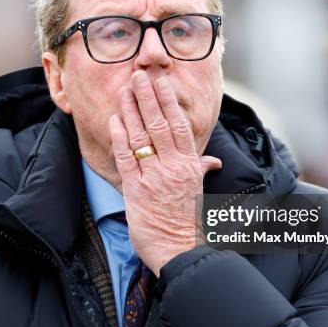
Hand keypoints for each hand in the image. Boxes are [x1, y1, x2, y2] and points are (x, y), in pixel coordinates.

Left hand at [109, 70, 221, 276]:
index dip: (168, 102)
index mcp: (190, 165)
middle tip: (138, 76)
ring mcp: (154, 177)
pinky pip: (126, 158)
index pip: (178, 125)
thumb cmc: (188, 222)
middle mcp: (173, 167)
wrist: (180, 251)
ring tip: (124, 90)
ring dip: (132, 111)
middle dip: (148, 98)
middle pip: (159, 125)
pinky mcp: (136, 190)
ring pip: (142, 137)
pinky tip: (115, 121)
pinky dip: (120, 138)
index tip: (160, 82)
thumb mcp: (199, 192)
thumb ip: (201, 170)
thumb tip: (212, 161)